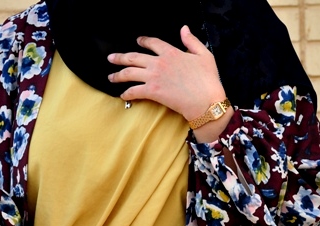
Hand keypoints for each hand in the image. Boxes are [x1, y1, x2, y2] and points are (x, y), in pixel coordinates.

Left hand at [107, 25, 232, 138]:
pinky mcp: (153, 92)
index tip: (138, 41)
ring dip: (118, 75)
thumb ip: (192, 41)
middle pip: (134, 57)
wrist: (206, 101)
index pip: (152, 43)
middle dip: (120, 57)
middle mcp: (159, 63)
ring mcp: (154, 77)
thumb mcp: (204, 55)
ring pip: (130, 73)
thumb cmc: (208, 80)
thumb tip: (184, 29)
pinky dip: (127, 93)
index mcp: (171, 52)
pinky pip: (134, 91)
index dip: (143, 41)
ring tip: (111, 77)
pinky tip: (123, 95)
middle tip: (111, 58)